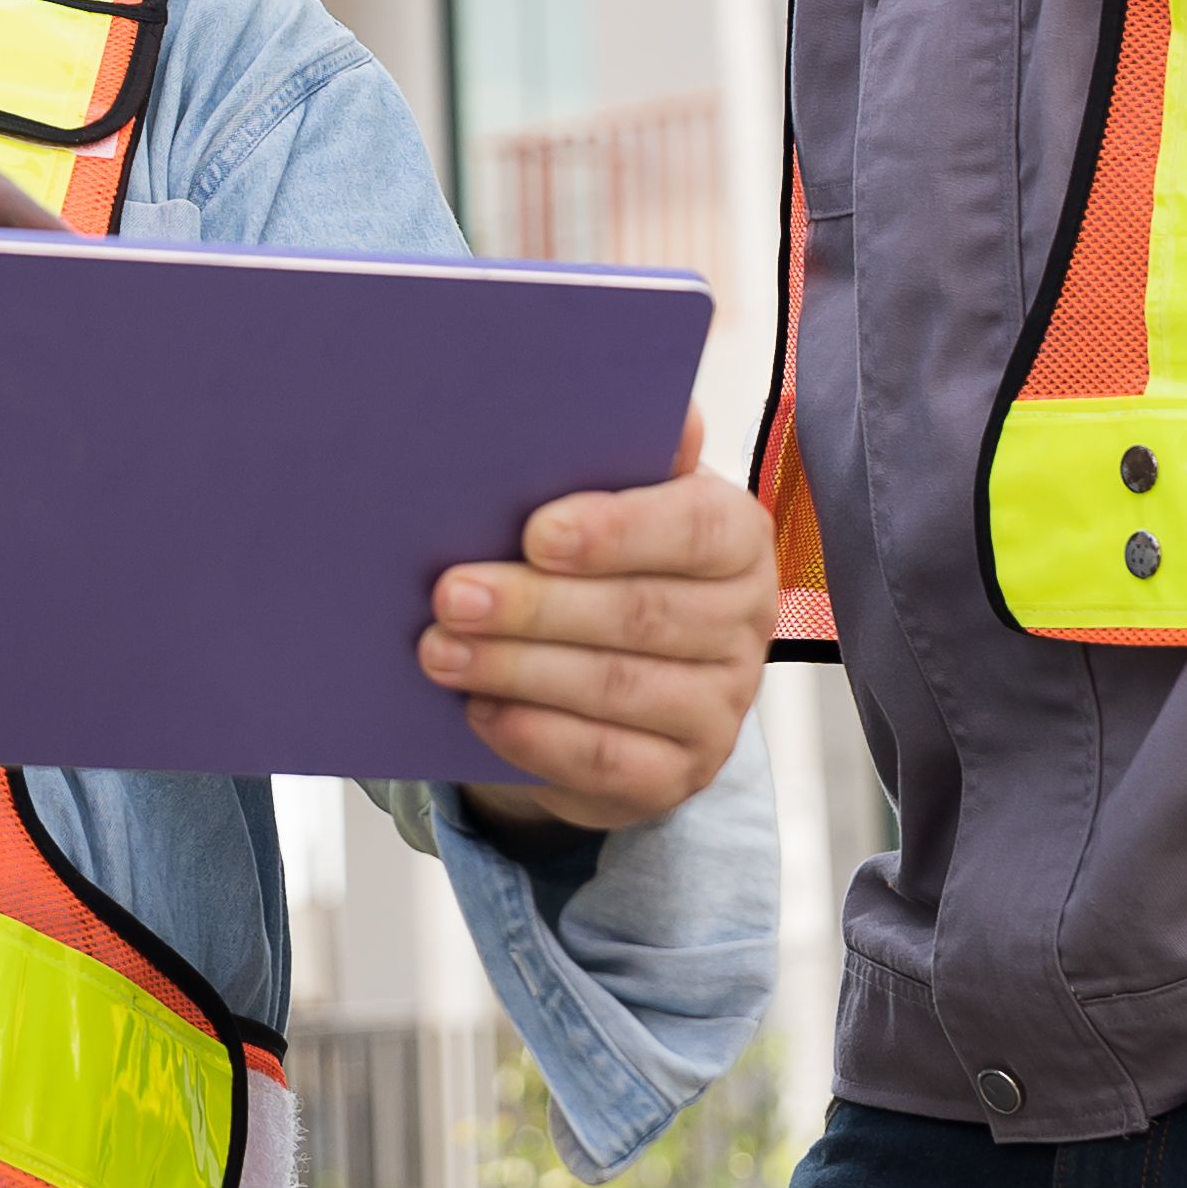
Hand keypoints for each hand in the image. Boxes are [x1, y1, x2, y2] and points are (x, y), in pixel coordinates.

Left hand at [425, 412, 775, 831]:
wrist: (614, 680)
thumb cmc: (604, 564)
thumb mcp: (613, 502)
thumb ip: (623, 455)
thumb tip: (666, 413)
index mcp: (737, 537)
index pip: (694, 529)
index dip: (616, 531)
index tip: (536, 533)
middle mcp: (746, 623)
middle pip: (641, 614)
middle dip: (534, 606)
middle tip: (449, 595)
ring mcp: (721, 708)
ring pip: (616, 688)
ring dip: (516, 669)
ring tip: (439, 651)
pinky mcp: (682, 774)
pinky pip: (607, 760)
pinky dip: (536, 735)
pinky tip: (480, 712)